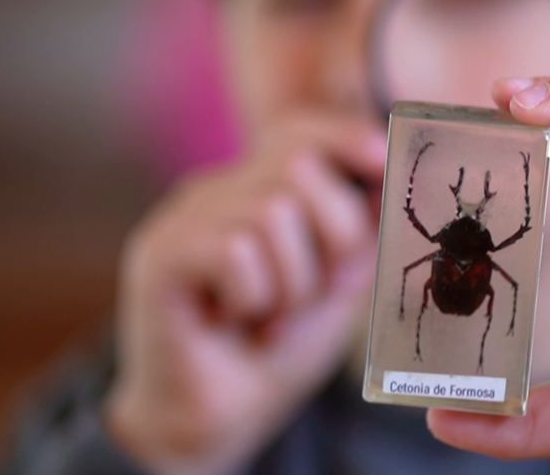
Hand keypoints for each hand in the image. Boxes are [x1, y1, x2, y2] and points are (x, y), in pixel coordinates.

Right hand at [105, 113, 385, 474]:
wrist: (220, 420)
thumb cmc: (279, 346)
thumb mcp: (335, 278)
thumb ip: (358, 228)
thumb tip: (389, 173)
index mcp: (254, 188)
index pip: (298, 130)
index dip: (344, 137)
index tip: (381, 161)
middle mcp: (214, 191)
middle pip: (297, 163)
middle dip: (335, 233)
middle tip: (319, 290)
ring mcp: (182, 219)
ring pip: (272, 212)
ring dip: (294, 281)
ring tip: (272, 315)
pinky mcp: (160, 255)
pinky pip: (236, 249)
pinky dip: (255, 296)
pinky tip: (239, 320)